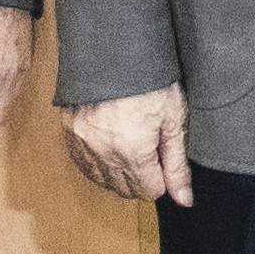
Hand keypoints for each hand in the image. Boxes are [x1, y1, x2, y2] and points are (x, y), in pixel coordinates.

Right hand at [65, 83, 194, 208]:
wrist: (117, 53)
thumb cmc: (152, 81)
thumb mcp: (174, 121)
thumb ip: (177, 164)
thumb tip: (184, 200)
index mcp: (133, 152)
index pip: (149, 191)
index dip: (163, 180)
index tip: (166, 163)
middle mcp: (103, 153)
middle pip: (124, 189)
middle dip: (143, 180)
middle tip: (154, 157)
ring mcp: (82, 144)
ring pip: (102, 180)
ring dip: (120, 175)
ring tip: (135, 152)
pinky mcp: (69, 132)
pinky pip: (82, 164)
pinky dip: (97, 164)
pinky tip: (111, 152)